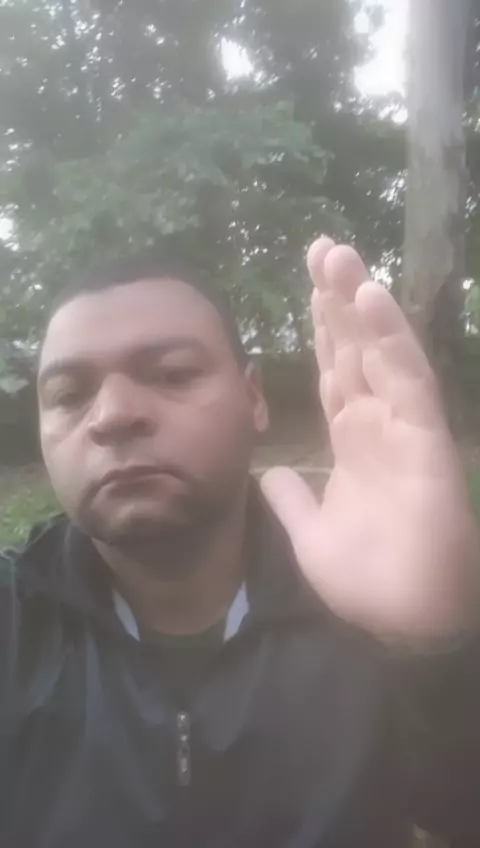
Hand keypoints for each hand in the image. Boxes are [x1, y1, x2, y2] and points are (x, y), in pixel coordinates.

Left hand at [262, 238, 479, 646]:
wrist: (404, 620)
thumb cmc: (368, 580)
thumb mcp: (311, 534)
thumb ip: (292, 499)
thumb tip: (268, 474)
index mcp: (353, 441)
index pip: (335, 371)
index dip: (324, 330)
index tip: (310, 287)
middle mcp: (379, 424)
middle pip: (355, 349)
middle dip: (338, 299)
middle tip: (323, 249)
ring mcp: (404, 426)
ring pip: (380, 350)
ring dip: (359, 302)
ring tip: (338, 255)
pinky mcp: (426, 438)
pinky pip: (406, 377)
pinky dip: (390, 336)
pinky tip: (371, 295)